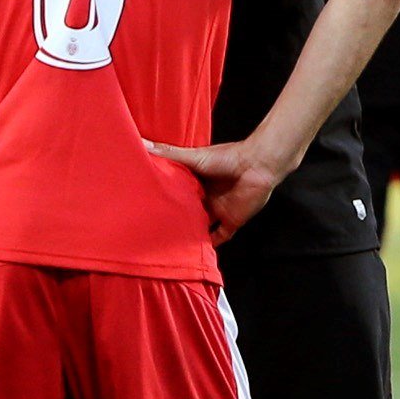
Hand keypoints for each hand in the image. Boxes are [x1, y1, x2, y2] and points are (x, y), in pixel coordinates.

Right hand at [146, 137, 289, 243]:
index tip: (146, 207)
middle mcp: (206, 197)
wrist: (257, 165)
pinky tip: (196, 255)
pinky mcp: (231, 222)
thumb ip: (168, 154)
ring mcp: (218, 210)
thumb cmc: (226, 158)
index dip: (164, 199)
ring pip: (200, 226)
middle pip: (188, 212)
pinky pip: (219, 237)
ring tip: (170, 246)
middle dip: (175, 219)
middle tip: (154, 230)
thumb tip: (142, 143)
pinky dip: (209, 246)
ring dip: (190, 234)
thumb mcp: (192, 157)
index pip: (177, 193)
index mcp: (196, 181)